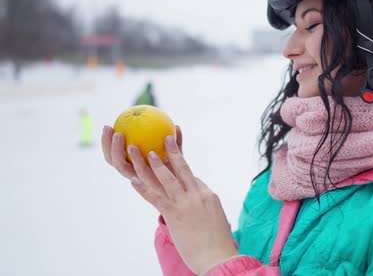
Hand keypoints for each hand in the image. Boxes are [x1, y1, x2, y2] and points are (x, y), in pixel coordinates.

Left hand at [101, 126, 237, 273]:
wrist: (218, 256)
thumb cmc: (218, 242)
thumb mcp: (215, 218)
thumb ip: (206, 208)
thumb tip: (199, 207)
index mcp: (208, 194)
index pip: (191, 176)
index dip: (180, 164)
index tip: (172, 154)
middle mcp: (197, 194)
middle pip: (181, 168)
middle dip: (171, 151)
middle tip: (164, 138)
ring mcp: (185, 203)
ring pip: (166, 178)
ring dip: (152, 163)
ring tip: (142, 151)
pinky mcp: (174, 214)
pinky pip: (155, 198)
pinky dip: (143, 188)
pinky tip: (132, 181)